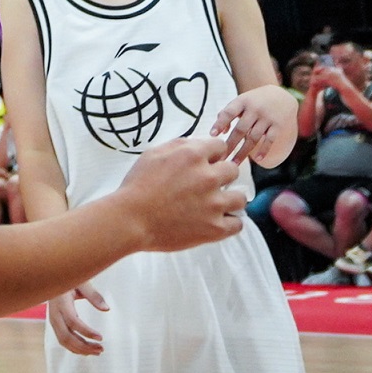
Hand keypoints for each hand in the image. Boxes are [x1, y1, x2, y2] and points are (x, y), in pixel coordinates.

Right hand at [47, 284, 107, 354]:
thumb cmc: (69, 278)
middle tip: (101, 349)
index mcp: (61, 302)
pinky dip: (74, 347)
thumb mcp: (82, 282)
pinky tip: (87, 349)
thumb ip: (94, 295)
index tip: (101, 337)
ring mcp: (53, 320)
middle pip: (66, 336)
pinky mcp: (55, 324)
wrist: (52, 278)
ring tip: (97, 351)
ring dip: (80, 349)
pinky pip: (63, 339)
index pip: (73, 321)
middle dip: (84, 346)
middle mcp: (54, 314)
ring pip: (64, 341)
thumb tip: (106, 309)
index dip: (86, 331)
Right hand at [107, 135, 251, 254]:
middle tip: (210, 185)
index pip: (221, 147)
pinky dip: (230, 222)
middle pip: (234, 171)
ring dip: (230, 199)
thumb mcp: (153, 154)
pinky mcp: (214, 228)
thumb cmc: (137, 186)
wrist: (130, 219)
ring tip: (218, 204)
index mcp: (193, 155)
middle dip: (223, 176)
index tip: (209, 163)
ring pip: (241, 197)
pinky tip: (219, 221)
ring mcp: (214, 203)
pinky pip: (237, 223)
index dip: (214, 155)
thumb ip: (179, 145)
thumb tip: (197, 144)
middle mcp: (208, 177)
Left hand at [214, 88, 294, 164]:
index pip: (229, 112)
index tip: (212, 135)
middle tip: (221, 159)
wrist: (281, 94)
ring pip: (253, 137)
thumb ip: (228, 113)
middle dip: (230, 145)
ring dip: (243, 152)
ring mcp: (267, 117)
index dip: (219, 123)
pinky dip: (264, 150)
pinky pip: (270, 140)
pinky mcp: (278, 125)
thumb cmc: (255, 101)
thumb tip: (221, 132)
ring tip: (234, 163)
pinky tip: (257, 159)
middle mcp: (255, 109)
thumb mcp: (241, 101)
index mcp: (243, 101)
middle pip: (240, 129)